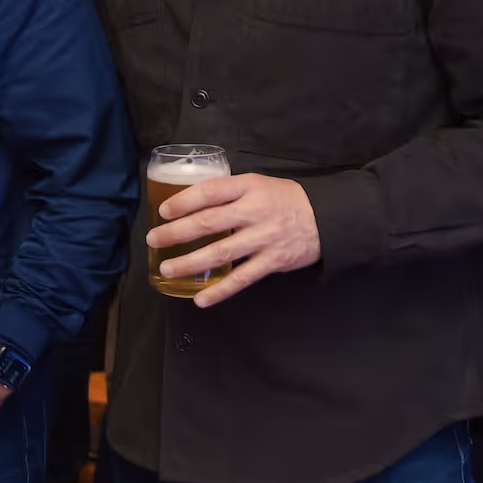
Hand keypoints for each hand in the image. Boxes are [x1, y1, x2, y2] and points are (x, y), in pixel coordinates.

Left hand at [149, 173, 321, 307]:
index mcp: (248, 188)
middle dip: (177, 233)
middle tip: (154, 240)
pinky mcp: (272, 262)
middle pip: (208, 222)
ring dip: (190, 263)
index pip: (210, 191)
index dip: (183, 201)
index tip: (163, 211)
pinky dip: (220, 290)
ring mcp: (263, 239)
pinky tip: (200, 299)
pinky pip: (242, 279)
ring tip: (167, 269)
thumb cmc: (285, 199)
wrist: (328, 218)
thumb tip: (189, 201)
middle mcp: (254, 212)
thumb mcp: (257, 184)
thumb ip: (228, 192)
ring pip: (220, 252)